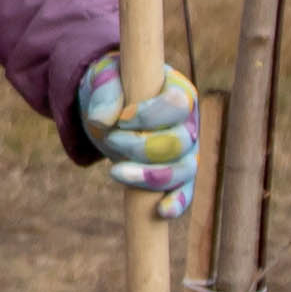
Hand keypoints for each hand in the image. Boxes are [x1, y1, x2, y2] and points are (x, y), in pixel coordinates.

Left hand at [74, 49, 200, 220]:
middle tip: (110, 140)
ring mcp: (186, 152)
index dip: (150, 115)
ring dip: (150, 176)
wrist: (108, 110)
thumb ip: (104, 92)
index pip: (177, 104)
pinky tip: (162, 211)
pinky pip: (185, 192)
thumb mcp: (103, 80)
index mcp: (177, 91)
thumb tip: (102, 120)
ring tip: (115, 173)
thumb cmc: (112, 89)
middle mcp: (188, 122)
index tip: (121, 120)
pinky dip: (176, 202)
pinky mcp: (177, 176)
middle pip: (178, 141)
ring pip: (182, 170)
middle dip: (141, 146)